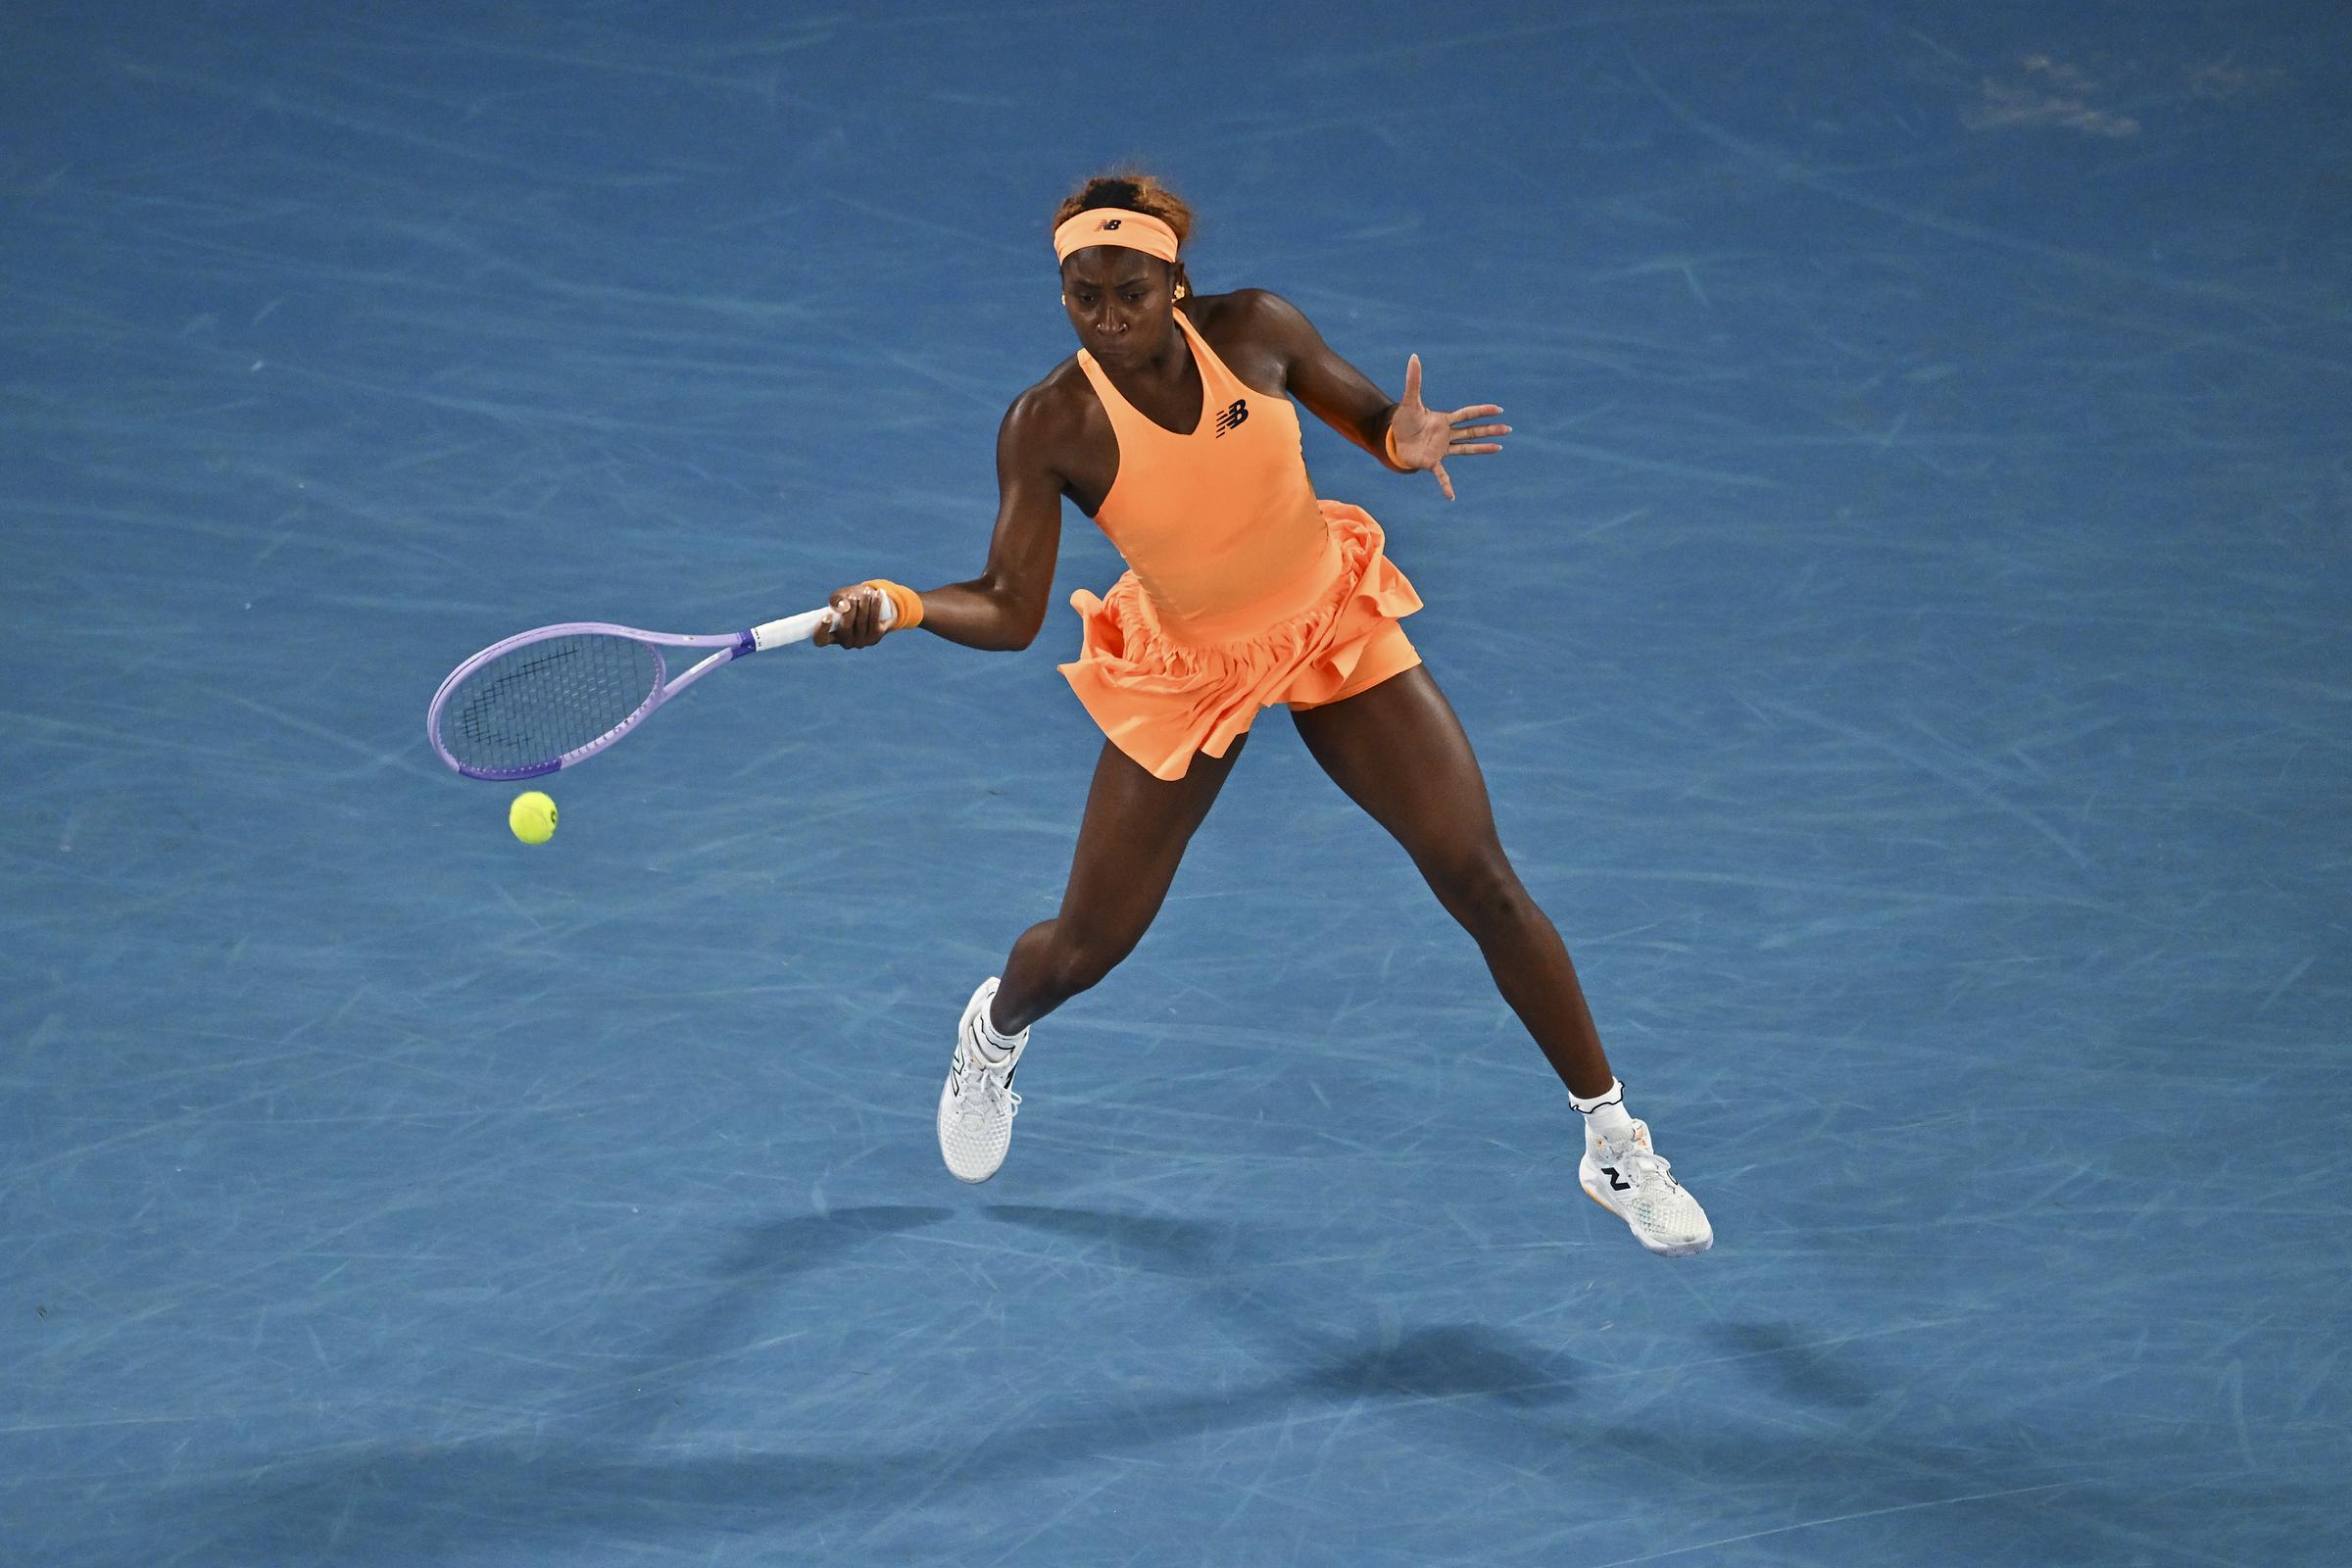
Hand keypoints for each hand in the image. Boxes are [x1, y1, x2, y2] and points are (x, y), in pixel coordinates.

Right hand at [813, 584, 888, 648]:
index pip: (820, 639)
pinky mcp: (874, 638)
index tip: (827, 616)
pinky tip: (878, 594)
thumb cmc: (849, 602)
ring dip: (865, 604)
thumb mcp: (840, 598)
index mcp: (830, 636)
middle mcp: (845, 642)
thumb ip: (837, 601)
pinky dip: (876, 605)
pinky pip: (875, 620)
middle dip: (849, 611)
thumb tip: (843, 605)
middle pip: (845, 628)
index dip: (822, 629)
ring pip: (862, 622)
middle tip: (852, 597)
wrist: (871, 607)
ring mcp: (860, 642)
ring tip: (867, 591)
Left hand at [1387, 354, 1507, 500]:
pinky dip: (1446, 485)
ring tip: (1499, 448)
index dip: (1482, 411)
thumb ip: (1414, 380)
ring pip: (1466, 449)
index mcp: (1444, 420)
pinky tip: (1452, 496)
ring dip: (1482, 449)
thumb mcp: (1409, 400)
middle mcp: (1446, 434)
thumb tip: (1414, 357)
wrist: (1390, 438)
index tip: (1499, 409)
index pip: (1467, 414)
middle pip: (1472, 431)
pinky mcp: (1431, 462)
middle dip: (1490, 430)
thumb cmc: (1401, 420)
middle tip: (1509, 429)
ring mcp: (1441, 449)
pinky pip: (1441, 475)